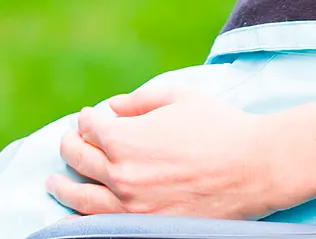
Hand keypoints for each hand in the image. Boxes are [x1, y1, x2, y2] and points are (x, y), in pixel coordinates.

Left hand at [48, 88, 285, 218]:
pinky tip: (73, 214)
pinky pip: (97, 224)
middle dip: (69, 145)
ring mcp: (128, 205)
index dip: (87, 118)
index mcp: (125, 138)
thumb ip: (140, 99)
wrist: (253, 167)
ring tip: (54, 181)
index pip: (90, 127)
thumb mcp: (181, 97)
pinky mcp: (143, 226)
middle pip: (78, 159)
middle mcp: (119, 173)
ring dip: (62, 185)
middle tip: (68, 141)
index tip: (90, 116)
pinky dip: (78, 218)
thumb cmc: (221, 127)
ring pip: (79, 196)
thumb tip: (112, 107)